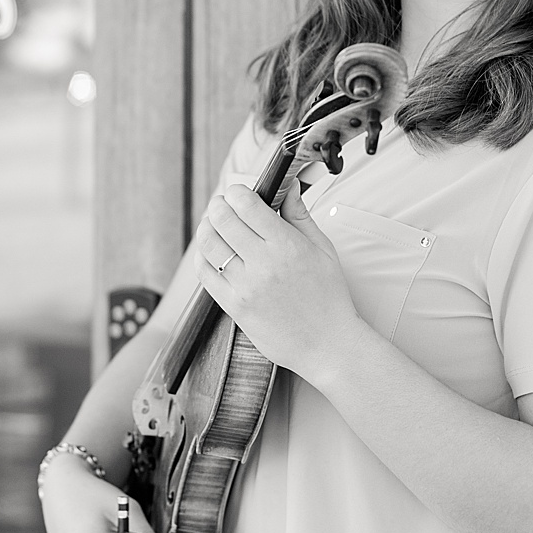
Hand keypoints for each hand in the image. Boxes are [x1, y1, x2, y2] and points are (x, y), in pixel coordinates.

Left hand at [194, 182, 361, 376]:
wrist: (327, 343)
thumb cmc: (330, 298)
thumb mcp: (324, 250)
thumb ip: (300, 216)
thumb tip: (288, 188)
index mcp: (287, 246)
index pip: (247, 205)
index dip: (237, 191)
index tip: (239, 191)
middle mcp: (263, 264)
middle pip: (222, 219)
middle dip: (218, 204)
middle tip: (222, 203)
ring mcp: (245, 286)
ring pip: (209, 244)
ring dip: (206, 226)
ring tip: (213, 224)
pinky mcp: (233, 305)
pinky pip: (205, 273)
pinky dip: (202, 255)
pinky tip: (211, 250)